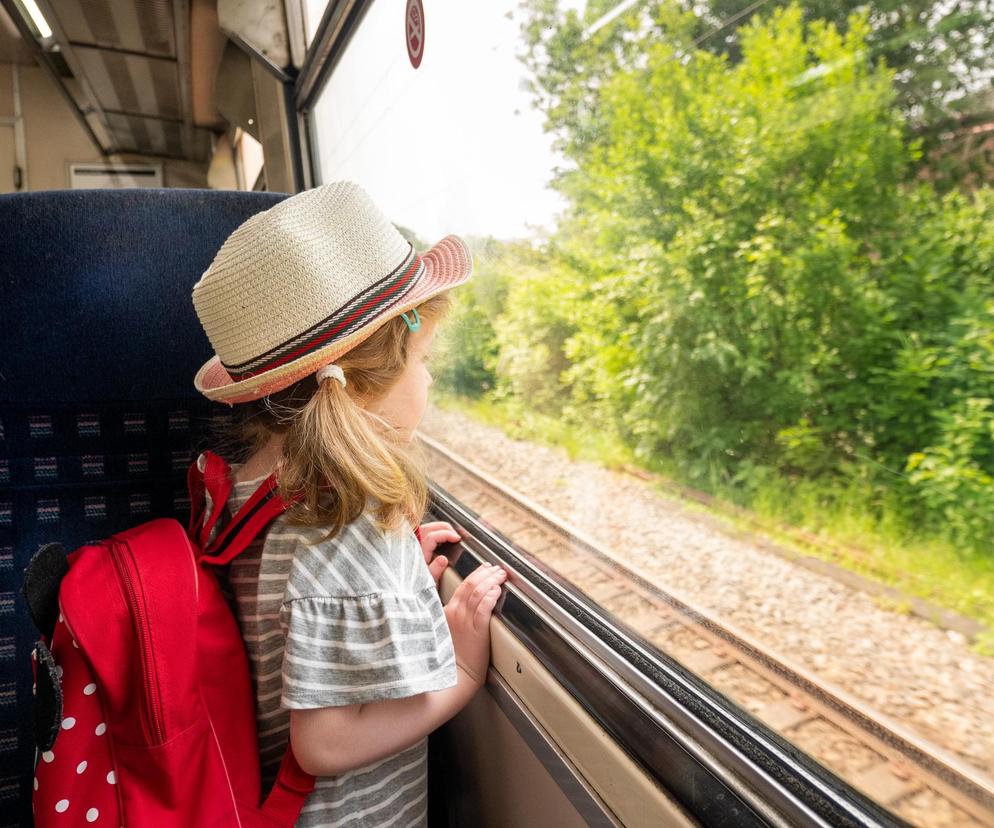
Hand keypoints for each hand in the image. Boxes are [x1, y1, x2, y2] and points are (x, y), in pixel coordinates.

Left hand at [418, 521, 459, 585]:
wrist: (406, 586)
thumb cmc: (417, 584)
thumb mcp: (427, 580)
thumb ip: (435, 570)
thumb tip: (443, 559)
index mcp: (419, 552)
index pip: (433, 536)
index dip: (447, 534)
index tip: (457, 538)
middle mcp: (414, 545)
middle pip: (430, 527)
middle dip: (445, 528)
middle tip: (456, 535)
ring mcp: (413, 543)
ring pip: (426, 527)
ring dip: (440, 528)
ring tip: (451, 534)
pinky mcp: (414, 545)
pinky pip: (424, 532)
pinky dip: (434, 531)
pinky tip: (441, 538)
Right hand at [444, 563, 506, 686]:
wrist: (454, 676)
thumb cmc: (452, 657)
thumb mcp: (445, 631)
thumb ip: (453, 615)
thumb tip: (467, 603)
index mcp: (446, 611)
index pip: (461, 586)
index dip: (475, 573)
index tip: (484, 567)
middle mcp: (454, 613)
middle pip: (471, 585)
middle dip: (486, 573)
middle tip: (497, 569)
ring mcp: (464, 621)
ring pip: (479, 592)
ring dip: (492, 580)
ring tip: (501, 575)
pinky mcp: (476, 630)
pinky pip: (484, 607)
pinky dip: (491, 596)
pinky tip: (498, 590)